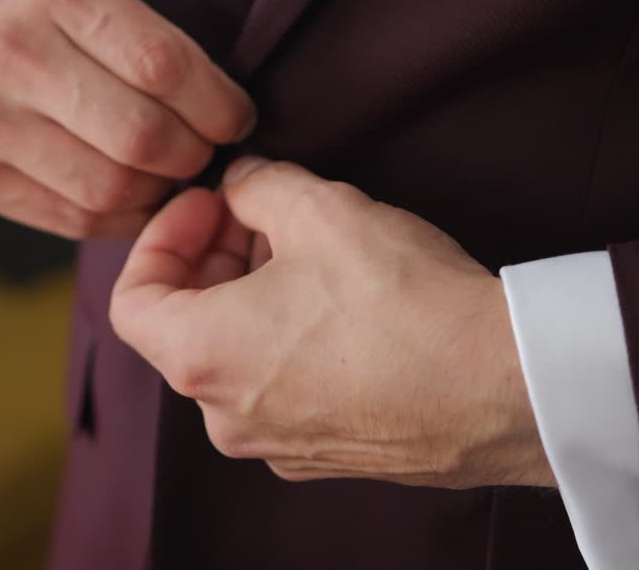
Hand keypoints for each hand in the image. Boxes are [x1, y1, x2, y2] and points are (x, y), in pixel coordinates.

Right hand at [0, 0, 255, 237]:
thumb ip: (140, 39)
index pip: (163, 65)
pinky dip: (121, 216)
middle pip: (141, 137)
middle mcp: (10, 55)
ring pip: (111, 188)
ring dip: (161, 193)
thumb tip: (223, 116)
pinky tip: (134, 198)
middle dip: (195, 155)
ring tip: (171, 175)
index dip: (218, 104)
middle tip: (206, 152)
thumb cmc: (13, 5)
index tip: (236, 117)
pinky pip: (72, 218)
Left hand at [111, 158, 554, 488]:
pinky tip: (342, 303)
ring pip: (236, 357)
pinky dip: (289, 341)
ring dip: (253, 296)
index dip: (160, 237)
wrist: (506, 388)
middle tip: (260, 212)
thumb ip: (256, 186)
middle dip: (215, 258)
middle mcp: (226, 416)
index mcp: (201, 358)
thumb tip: (240, 184)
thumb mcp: (321, 209)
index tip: (207, 203)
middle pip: (185, 326)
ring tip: (309, 249)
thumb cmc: (406, 301)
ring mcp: (277, 445)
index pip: (131, 299)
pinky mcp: (328, 455)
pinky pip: (283, 388)